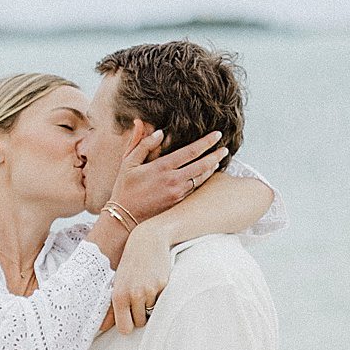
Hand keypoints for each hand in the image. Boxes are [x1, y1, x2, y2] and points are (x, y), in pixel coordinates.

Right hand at [107, 127, 224, 225]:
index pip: (191, 151)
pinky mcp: (178, 203)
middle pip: (202, 166)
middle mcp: (173, 181)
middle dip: (215, 155)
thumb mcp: (128, 162)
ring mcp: (177, 193)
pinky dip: (203, 180)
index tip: (217, 135)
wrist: (124, 218)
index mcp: (162, 167)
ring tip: (218, 160)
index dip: (206, 142)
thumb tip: (159, 131)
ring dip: (212, 168)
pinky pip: (195, 189)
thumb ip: (142, 144)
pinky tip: (207, 174)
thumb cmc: (124, 188)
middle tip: (225, 148)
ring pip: (201, 179)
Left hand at [111, 221, 172, 331]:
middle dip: (140, 314)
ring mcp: (149, 291)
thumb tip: (102, 328)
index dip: (128, 325)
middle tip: (139, 297)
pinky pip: (162, 301)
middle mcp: (133, 295)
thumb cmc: (130, 263)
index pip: (124, 329)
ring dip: (151, 304)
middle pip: (140, 323)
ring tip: (146, 286)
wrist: (148, 240)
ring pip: (152, 312)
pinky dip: (160, 295)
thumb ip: (111, 307)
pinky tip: (155, 281)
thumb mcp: (117, 283)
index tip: (129, 318)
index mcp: (119, 296)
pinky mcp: (163, 286)